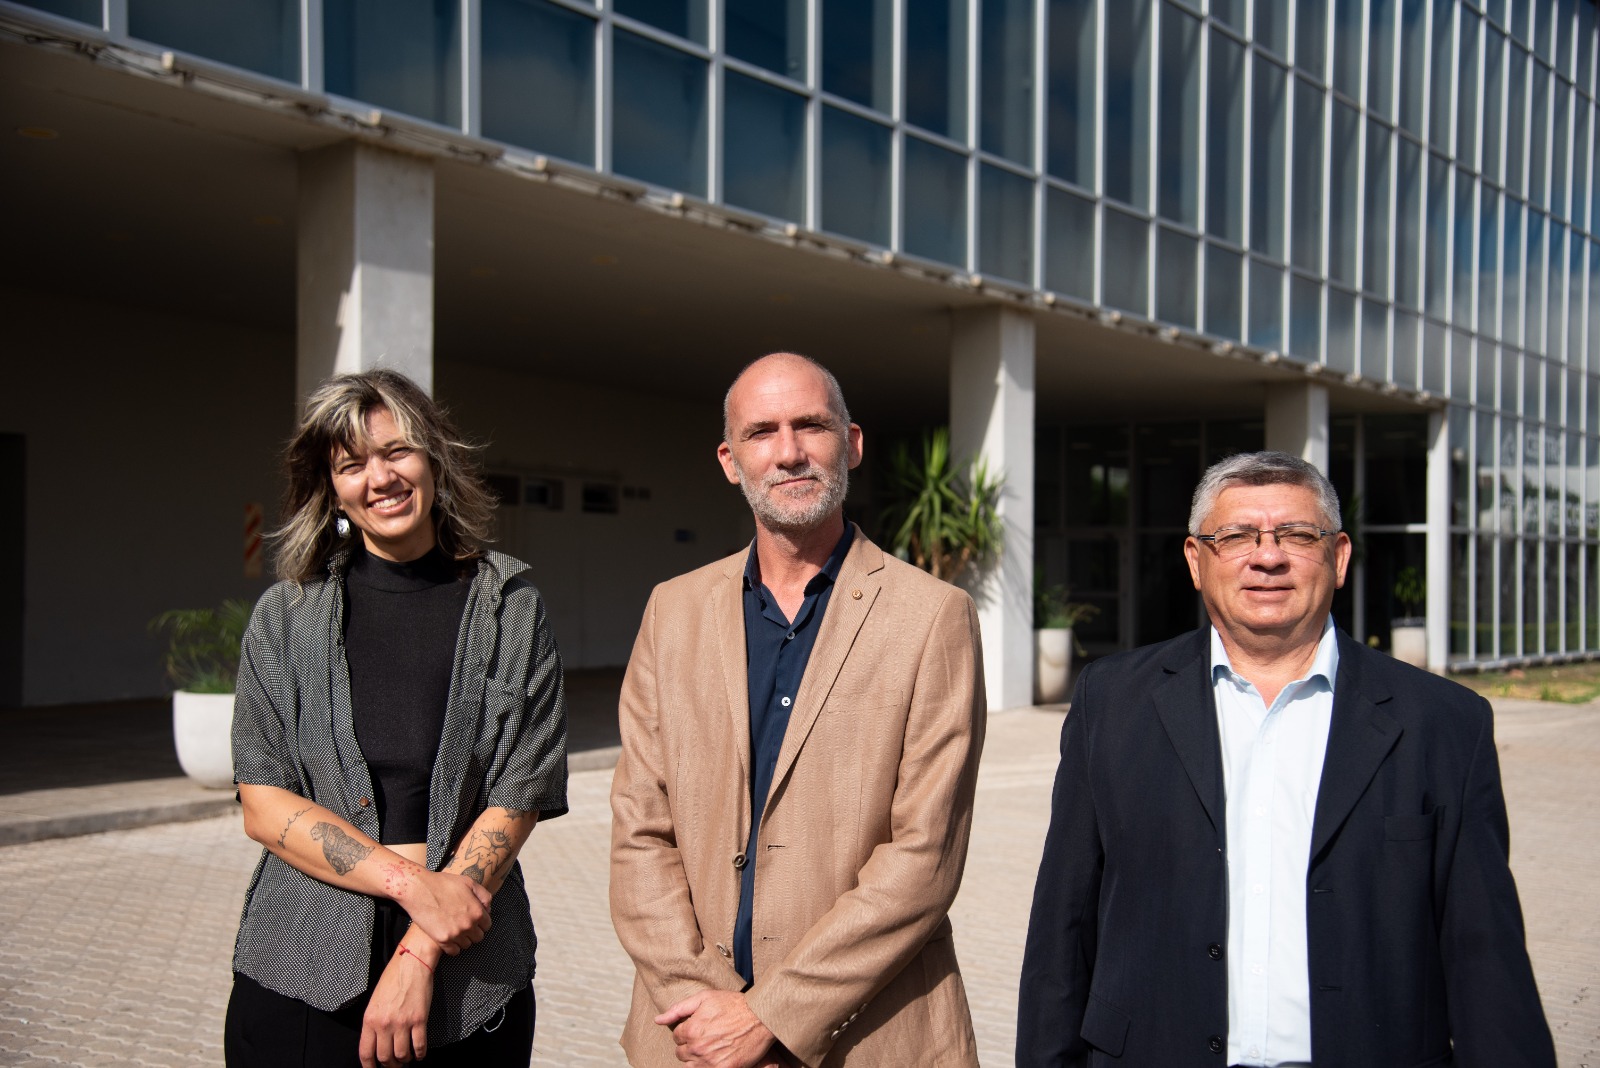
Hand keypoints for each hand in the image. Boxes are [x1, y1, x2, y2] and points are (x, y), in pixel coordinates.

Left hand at [359, 944, 434, 1066]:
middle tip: (395, 1064)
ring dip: (405, 1060)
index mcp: (370, 1019)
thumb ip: (374, 1022)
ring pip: (402, 1055)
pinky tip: (420, 1053)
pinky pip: (419, 1045)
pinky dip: (420, 1054)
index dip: (370, 1067)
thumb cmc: (393, 978)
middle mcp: (384, 1024)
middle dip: (390, 1065)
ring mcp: (402, 1023)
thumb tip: (378, 1041)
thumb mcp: (375, 1000)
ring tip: (407, 1058)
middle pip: (385, 1058)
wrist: (412, 962)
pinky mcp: (419, 1020)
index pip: (366, 1053)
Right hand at [393, 867, 491, 954]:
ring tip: (455, 930)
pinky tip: (449, 938)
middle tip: (464, 924)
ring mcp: (455, 934)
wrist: (419, 889)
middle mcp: (468, 924)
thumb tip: (488, 909)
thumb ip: (483, 895)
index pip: (487, 925)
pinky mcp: (442, 940)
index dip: (480, 922)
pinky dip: (453, 947)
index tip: (473, 919)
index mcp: (477, 911)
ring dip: (463, 939)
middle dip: (473, 931)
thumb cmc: (443, 884)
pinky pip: (454, 951)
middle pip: (478, 937)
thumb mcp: (468, 882)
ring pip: (466, 945)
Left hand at [654, 990, 775, 1067]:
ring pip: (690, 1066)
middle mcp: (698, 1048)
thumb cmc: (733, 1004)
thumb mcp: (704, 998)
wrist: (760, 1017)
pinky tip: (716, 1056)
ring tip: (710, 1047)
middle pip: (681, 1053)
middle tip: (705, 1036)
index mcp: (691, 1030)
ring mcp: (710, 1062)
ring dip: (697, 1058)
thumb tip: (658, 1020)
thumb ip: (678, 1009)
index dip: (687, 1030)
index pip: (676, 1037)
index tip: (699, 1027)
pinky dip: (707, 1066)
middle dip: (690, 1045)